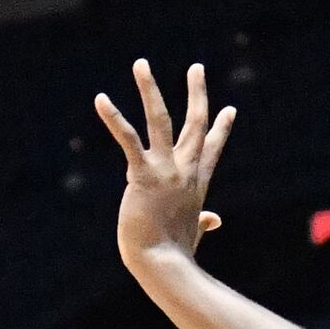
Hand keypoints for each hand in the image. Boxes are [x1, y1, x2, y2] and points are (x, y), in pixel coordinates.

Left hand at [92, 60, 235, 260]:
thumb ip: (203, 222)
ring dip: (150, 89)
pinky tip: (101, 99)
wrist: (163, 264)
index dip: (220, 128)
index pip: (211, 149)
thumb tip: (215, 220)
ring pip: (161, 119)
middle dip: (197, 94)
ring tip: (141, 64)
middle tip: (196, 68)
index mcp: (196, 184)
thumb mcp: (192, 232)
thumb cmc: (174, 254)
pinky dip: (114, 117)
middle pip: (195, 124)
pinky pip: (127, 139)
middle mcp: (185, 170)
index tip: (228, 109)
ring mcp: (166, 169)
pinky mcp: (143, 174)